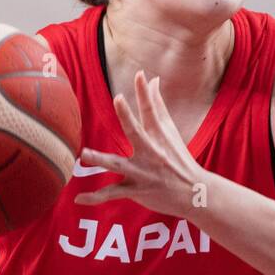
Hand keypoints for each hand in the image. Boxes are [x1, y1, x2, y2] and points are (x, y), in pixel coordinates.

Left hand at [73, 70, 206, 215]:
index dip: (144, 92)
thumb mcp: (170, 131)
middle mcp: (151, 152)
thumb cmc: (179, 158)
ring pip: (119, 164)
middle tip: (118, 99)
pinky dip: (96, 197)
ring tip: (85, 154)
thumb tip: (153, 81)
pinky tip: (79, 199)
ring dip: (101, 159)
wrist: (195, 193)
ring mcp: (143, 172)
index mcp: (158, 136)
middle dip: (128, 116)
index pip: (151, 110)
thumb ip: (158, 105)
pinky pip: (113, 194)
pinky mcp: (137, 190)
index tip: (140, 75)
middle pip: (137, 132)